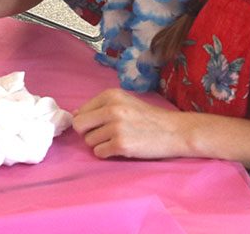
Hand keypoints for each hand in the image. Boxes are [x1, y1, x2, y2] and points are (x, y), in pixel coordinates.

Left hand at [72, 89, 186, 159]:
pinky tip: (122, 148)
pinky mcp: (121, 145)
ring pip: (89, 142)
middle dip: (89, 133)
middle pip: (79, 126)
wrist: (174, 131)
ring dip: (100, 144)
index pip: (80, 112)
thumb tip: (74, 115)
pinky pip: (99, 153)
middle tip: (106, 135)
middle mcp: (112, 109)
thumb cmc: (149, 117)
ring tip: (119, 139)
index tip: (102, 125)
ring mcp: (116, 127)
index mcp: (111, 95)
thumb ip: (100, 106)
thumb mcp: (125, 102)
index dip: (88, 122)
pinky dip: (107, 153)